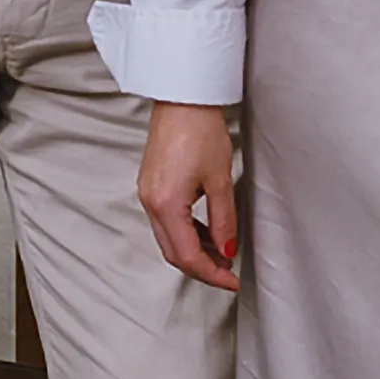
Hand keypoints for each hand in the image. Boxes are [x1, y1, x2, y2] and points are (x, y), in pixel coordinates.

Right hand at [137, 100, 242, 292]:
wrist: (182, 98)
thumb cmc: (199, 129)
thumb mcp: (220, 179)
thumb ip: (224, 220)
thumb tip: (227, 249)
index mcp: (165, 204)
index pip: (187, 255)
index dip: (212, 273)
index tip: (232, 280)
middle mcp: (150, 202)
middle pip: (173, 253)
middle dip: (201, 268)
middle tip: (228, 273)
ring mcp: (147, 194)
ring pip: (168, 239)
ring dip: (194, 251)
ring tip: (222, 253)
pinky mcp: (151, 185)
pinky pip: (166, 222)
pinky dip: (186, 234)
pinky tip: (206, 233)